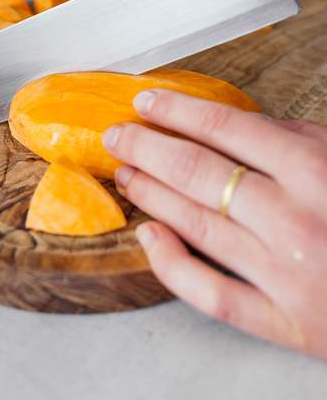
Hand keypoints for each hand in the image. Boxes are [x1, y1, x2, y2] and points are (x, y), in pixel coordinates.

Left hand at [101, 90, 326, 357]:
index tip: (147, 102)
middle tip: (118, 135)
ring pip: (195, 224)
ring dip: (151, 193)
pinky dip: (170, 264)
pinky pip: (211, 292)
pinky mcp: (287, 323)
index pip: (229, 130)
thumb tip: (234, 125)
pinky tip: (148, 237)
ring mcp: (289, 275)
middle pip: (198, 172)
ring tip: (127, 172)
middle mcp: (299, 221)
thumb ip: (302, 141)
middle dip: (148, 147)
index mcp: (321, 173)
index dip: (178, 112)